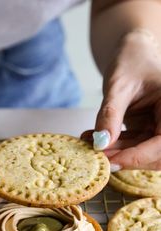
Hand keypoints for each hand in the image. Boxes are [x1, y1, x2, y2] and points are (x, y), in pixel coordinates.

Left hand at [81, 29, 160, 170]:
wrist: (133, 55)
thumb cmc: (131, 61)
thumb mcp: (119, 86)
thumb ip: (111, 114)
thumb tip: (101, 143)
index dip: (138, 157)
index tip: (111, 161)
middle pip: (156, 155)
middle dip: (127, 158)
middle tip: (99, 155)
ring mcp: (160, 128)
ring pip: (143, 154)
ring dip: (117, 153)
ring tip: (90, 143)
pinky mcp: (149, 132)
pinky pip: (133, 147)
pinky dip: (114, 146)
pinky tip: (93, 138)